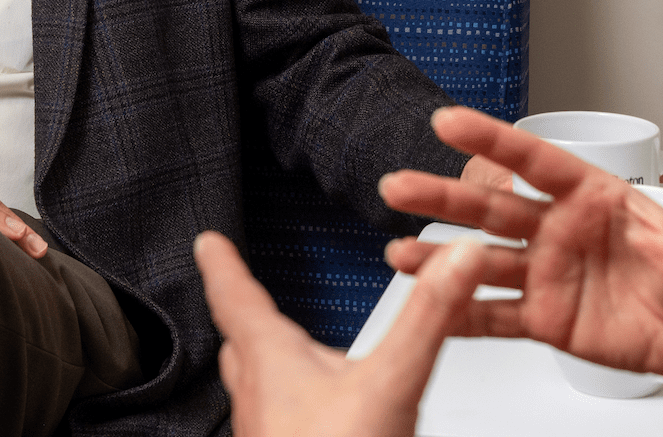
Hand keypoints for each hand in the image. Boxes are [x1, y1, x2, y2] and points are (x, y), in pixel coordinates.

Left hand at [194, 230, 486, 436]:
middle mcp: (259, 399)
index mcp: (272, 363)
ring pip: (255, 386)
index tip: (207, 242)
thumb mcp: (391, 384)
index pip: (235, 297)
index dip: (222, 265)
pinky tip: (314, 418)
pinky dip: (289, 404)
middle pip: (240, 344)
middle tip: (233, 289)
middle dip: (239, 313)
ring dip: (263, 360)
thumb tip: (455, 258)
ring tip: (275, 350)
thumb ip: (426, 318)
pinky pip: (278, 422)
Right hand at [378, 106, 662, 401]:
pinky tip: (429, 309)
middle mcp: (554, 229)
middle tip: (399, 186)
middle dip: (441, 196)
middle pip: (489, 208)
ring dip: (438, 258)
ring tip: (401, 255)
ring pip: (480, 260)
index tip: (448, 122)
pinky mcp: (541, 316)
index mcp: (587, 197)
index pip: (531, 161)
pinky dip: (459, 314)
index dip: (488, 139)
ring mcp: (543, 272)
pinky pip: (494, 315)